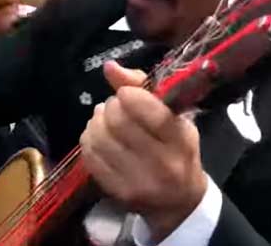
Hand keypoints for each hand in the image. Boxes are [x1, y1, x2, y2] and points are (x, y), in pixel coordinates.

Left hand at [80, 61, 206, 241]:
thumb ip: (143, 87)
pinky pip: (89, 155)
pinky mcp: (117, 192)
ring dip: (96, 121)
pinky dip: (89, 139)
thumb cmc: (177, 151)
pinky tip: (98, 137)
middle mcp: (162, 165)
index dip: (128, 94)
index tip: (125, 93)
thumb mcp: (175, 118)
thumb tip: (109, 67)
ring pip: (99, 138)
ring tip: (105, 120)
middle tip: (115, 106)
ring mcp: (137, 182)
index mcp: (180, 141)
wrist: (179, 202)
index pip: (148, 111)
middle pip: (118, 122)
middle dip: (111, 106)